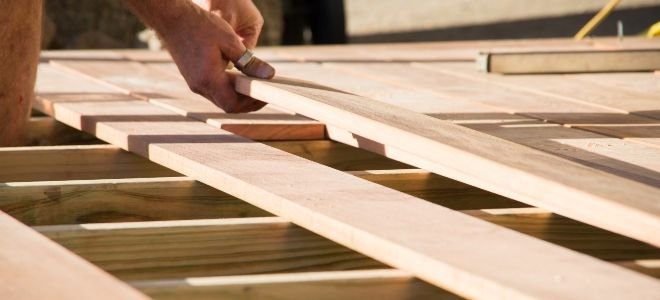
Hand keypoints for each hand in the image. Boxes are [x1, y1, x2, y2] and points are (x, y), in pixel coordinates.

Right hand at [132, 0, 274, 112]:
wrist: (172, 18)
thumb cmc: (199, 26)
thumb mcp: (230, 41)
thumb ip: (249, 62)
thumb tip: (268, 75)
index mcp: (208, 79)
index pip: (232, 105)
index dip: (251, 104)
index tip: (264, 95)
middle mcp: (199, 86)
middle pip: (227, 105)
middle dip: (246, 101)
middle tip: (262, 90)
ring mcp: (194, 83)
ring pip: (220, 98)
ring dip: (237, 94)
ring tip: (251, 82)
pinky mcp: (192, 78)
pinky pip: (213, 90)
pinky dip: (227, 87)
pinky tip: (236, 76)